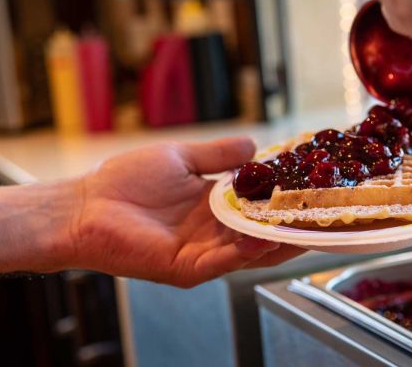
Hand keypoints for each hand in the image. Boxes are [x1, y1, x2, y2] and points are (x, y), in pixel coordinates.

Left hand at [67, 137, 304, 287]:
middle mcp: (214, 234)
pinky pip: (223, 262)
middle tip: (326, 215)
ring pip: (250, 251)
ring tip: (305, 227)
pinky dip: (245, 252)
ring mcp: (202, 253)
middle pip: (264, 235)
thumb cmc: (125, 181)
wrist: (85, 205)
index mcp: (215, 209)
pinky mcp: (185, 268)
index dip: (285, 201)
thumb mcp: (181, 159)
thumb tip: (255, 145)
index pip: (260, 209)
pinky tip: (263, 237)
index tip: (314, 188)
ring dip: (277, 240)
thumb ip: (217, 155)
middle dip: (294, 227)